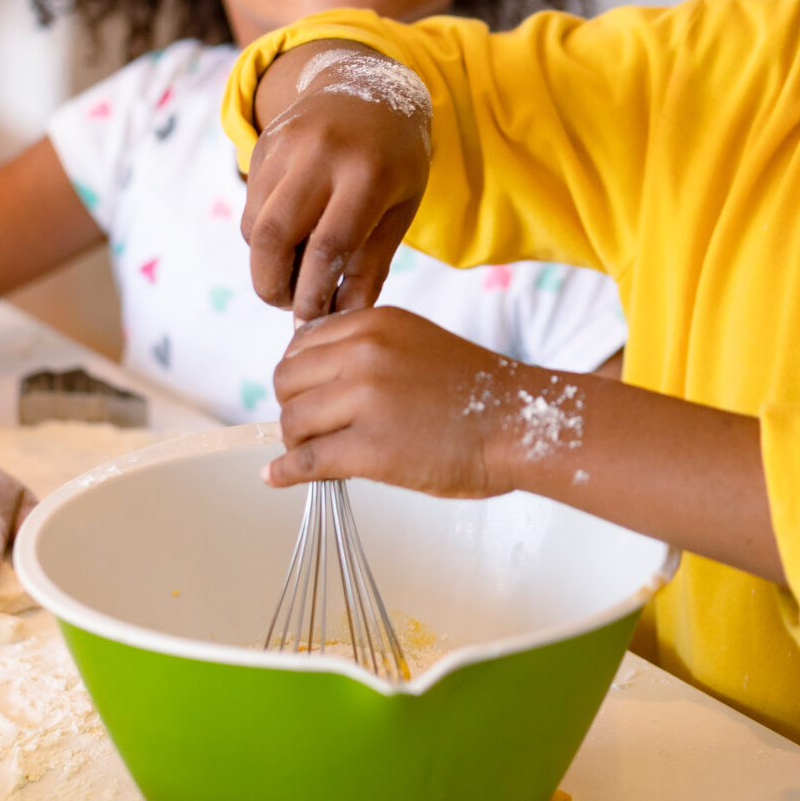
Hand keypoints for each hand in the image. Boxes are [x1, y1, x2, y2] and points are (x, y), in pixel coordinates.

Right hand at [240, 43, 434, 320]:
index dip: (314, 294)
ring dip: (265, 263)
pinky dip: (263, 235)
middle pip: (275, 236)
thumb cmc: (396, 159)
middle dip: (272, 285)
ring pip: (256, 224)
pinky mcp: (264, 143)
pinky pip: (251, 204)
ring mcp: (288, 144)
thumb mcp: (400, 208)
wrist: (371, 84)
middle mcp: (322, 154)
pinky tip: (289, 238)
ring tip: (293, 273)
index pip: (328, 247)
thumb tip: (344, 318)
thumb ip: (372, 265)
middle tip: (289, 303)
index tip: (312, 321)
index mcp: (368, 173)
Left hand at [266, 307, 576, 498]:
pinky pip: (306, 461)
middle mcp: (365, 353)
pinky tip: (279, 478)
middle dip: (293, 406)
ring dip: (296, 441)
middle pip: (286, 380)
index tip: (309, 396)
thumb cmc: (474, 391)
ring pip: (292, 420)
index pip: (300, 343)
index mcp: (375, 323)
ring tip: (319, 453)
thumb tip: (311, 379)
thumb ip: (365, 349)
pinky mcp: (370, 449)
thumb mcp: (415, 342)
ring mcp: (366, 400)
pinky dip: (286, 473)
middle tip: (314, 429)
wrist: (520, 424)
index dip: (299, 374)